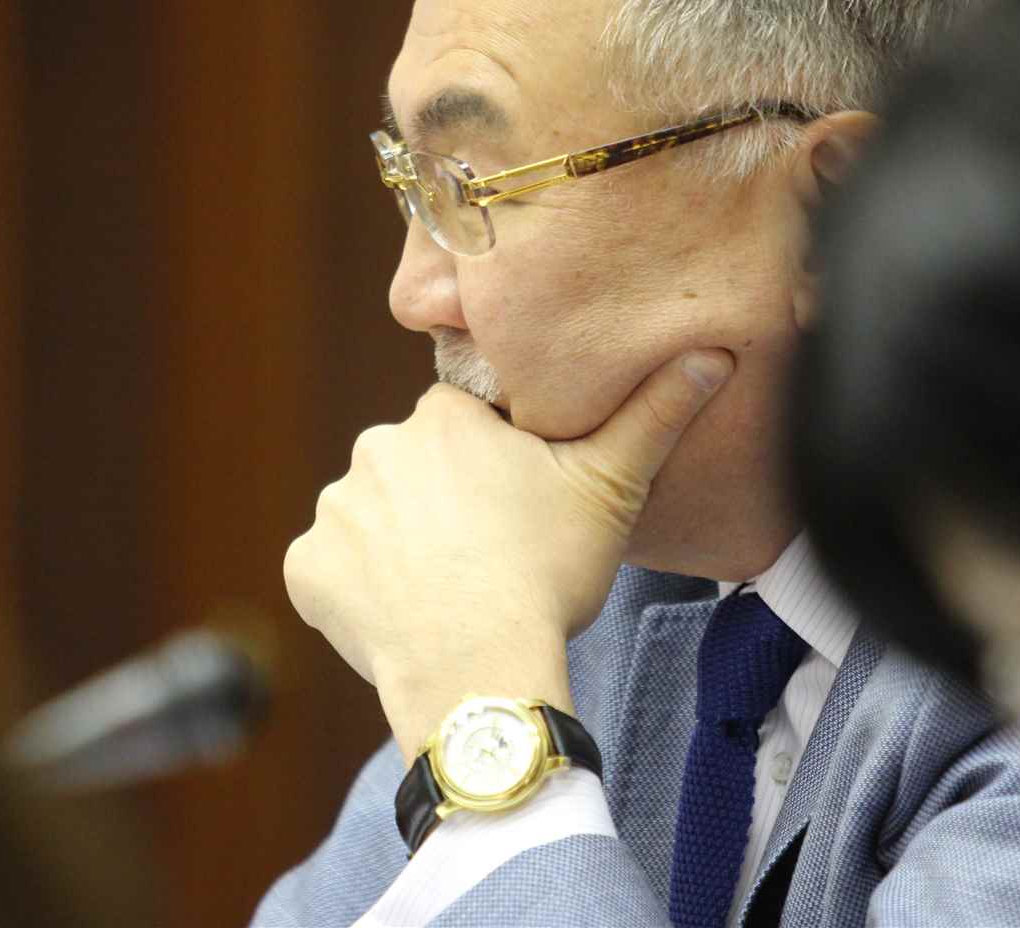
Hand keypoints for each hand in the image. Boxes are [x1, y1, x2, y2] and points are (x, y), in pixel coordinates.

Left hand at [284, 349, 733, 759]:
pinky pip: (330, 573)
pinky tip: (401, 618)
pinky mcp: (306, 570)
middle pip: (412, 470)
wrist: (479, 667)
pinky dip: (357, 594)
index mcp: (443, 418)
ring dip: (397, 547)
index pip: (463, 425)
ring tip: (445, 593)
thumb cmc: (547, 574)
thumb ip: (655, 414)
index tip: (515, 510)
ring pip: (371, 520)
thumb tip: (713, 352)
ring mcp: (334, 510)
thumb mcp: (611, 489)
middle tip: (485, 556)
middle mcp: (377, 447)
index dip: (491, 467)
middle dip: (440, 504)